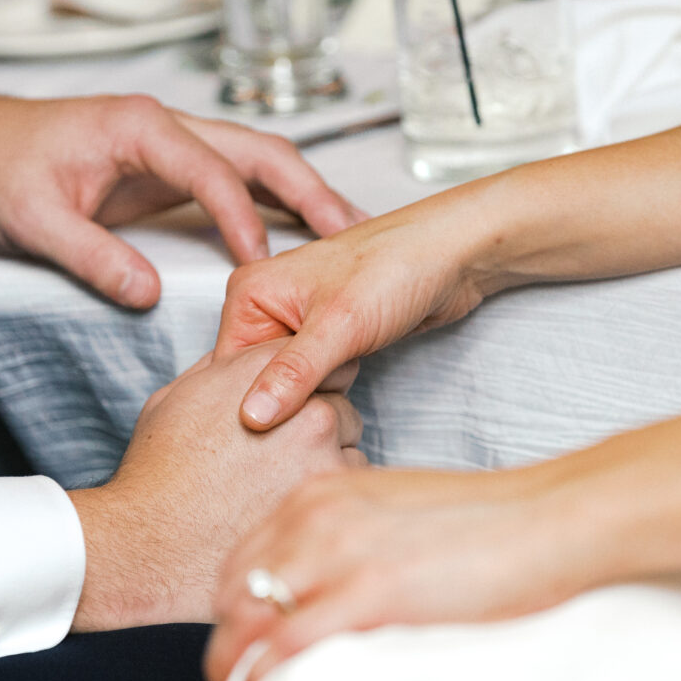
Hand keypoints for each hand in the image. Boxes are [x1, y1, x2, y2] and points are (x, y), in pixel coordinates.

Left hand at [0, 86, 366, 307]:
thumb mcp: (32, 220)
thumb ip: (90, 256)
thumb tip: (146, 296)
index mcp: (139, 128)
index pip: (212, 171)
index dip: (243, 221)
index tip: (263, 269)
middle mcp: (165, 127)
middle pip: (258, 152)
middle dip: (309, 192)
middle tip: (352, 235)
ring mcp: (170, 144)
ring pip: (255, 162)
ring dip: (301, 196)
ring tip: (347, 235)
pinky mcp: (167, 166)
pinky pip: (234, 180)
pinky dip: (272, 203)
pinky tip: (299, 233)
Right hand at [67, 341, 366, 631]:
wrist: (155, 541)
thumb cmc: (158, 474)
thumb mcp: (176, 399)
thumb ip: (219, 371)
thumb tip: (241, 361)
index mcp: (262, 371)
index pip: (315, 358)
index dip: (305, 385)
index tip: (291, 408)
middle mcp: (301, 401)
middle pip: (339, 400)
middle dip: (319, 423)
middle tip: (281, 456)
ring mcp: (322, 446)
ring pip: (349, 444)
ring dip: (327, 459)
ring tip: (278, 487)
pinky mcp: (331, 491)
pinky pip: (350, 484)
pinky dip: (326, 495)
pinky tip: (286, 508)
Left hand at [202, 467, 590, 680]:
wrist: (552, 518)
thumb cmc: (487, 524)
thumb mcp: (393, 513)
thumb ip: (346, 542)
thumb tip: (322, 594)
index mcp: (318, 495)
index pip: (239, 561)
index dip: (230, 613)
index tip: (236, 649)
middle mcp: (314, 515)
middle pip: (231, 593)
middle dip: (223, 645)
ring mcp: (337, 551)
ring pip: (246, 622)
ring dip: (232, 670)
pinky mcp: (369, 592)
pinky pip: (286, 645)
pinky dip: (264, 680)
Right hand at [215, 193, 500, 430]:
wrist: (453, 256)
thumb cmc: (397, 268)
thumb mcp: (338, 326)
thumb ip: (292, 374)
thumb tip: (252, 419)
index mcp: (249, 294)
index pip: (228, 369)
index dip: (250, 399)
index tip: (275, 424)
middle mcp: (266, 306)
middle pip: (254, 378)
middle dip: (284, 399)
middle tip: (314, 405)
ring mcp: (296, 323)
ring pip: (286, 383)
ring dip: (309, 398)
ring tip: (333, 393)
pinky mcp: (326, 339)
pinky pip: (312, 380)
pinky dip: (327, 391)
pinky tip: (344, 393)